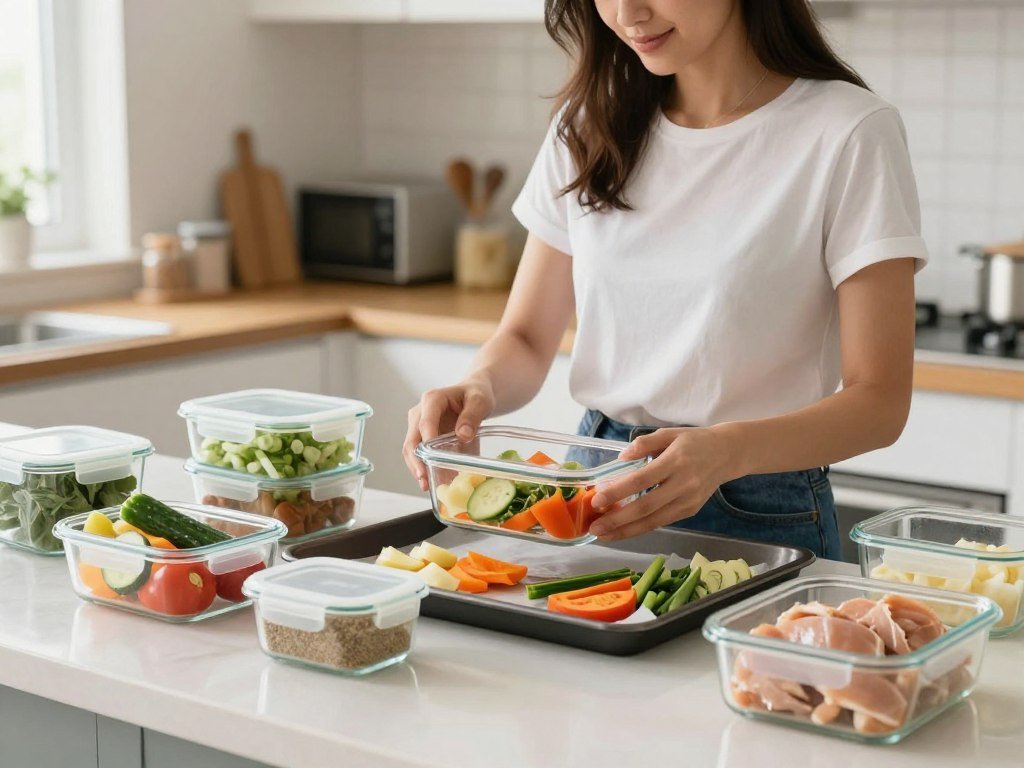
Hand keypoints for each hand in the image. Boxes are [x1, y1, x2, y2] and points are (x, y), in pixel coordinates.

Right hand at [402, 379, 495, 490]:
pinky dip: (425, 469)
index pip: (425, 421)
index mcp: (432, 399)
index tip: (431, 456)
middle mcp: (420, 412)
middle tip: (423, 479)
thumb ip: (472, 415)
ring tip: (426, 486)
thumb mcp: (480, 401)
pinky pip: (420, 455)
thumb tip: (463, 434)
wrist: (473, 396)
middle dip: (416, 461)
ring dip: (417, 468)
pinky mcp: (423, 438)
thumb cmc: (476, 395)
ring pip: (411, 450)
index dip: (426, 439)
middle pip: (412, 439)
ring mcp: (419, 426)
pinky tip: (433, 482)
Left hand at [588, 427, 733, 540]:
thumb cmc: (694, 441)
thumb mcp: (670, 434)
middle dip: (618, 519)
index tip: (597, 499)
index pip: (642, 480)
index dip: (618, 492)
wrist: (728, 454)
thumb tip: (621, 458)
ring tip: (604, 535)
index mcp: (675, 461)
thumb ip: (644, 443)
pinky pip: (662, 522)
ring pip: (654, 521)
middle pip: (646, 507)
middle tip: (595, 527)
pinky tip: (623, 530)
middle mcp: (683, 484)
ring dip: (626, 530)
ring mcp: (688, 501)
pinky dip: (641, 528)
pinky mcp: (690, 511)